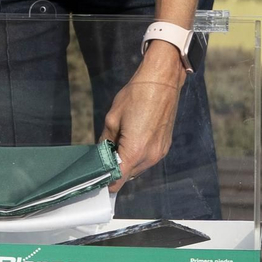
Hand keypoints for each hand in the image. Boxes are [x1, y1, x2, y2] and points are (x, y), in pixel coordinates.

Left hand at [101, 42, 186, 191]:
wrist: (162, 80)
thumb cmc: (137, 95)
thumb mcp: (112, 118)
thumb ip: (105, 141)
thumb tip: (101, 153)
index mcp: (135, 151)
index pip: (118, 180)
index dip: (105, 180)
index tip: (96, 177)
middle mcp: (150, 156)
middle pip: (128, 175)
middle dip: (115, 169)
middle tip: (103, 154)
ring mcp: (160, 152)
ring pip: (138, 168)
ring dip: (126, 161)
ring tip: (117, 142)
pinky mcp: (165, 146)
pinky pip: (147, 159)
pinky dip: (137, 155)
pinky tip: (130, 139)